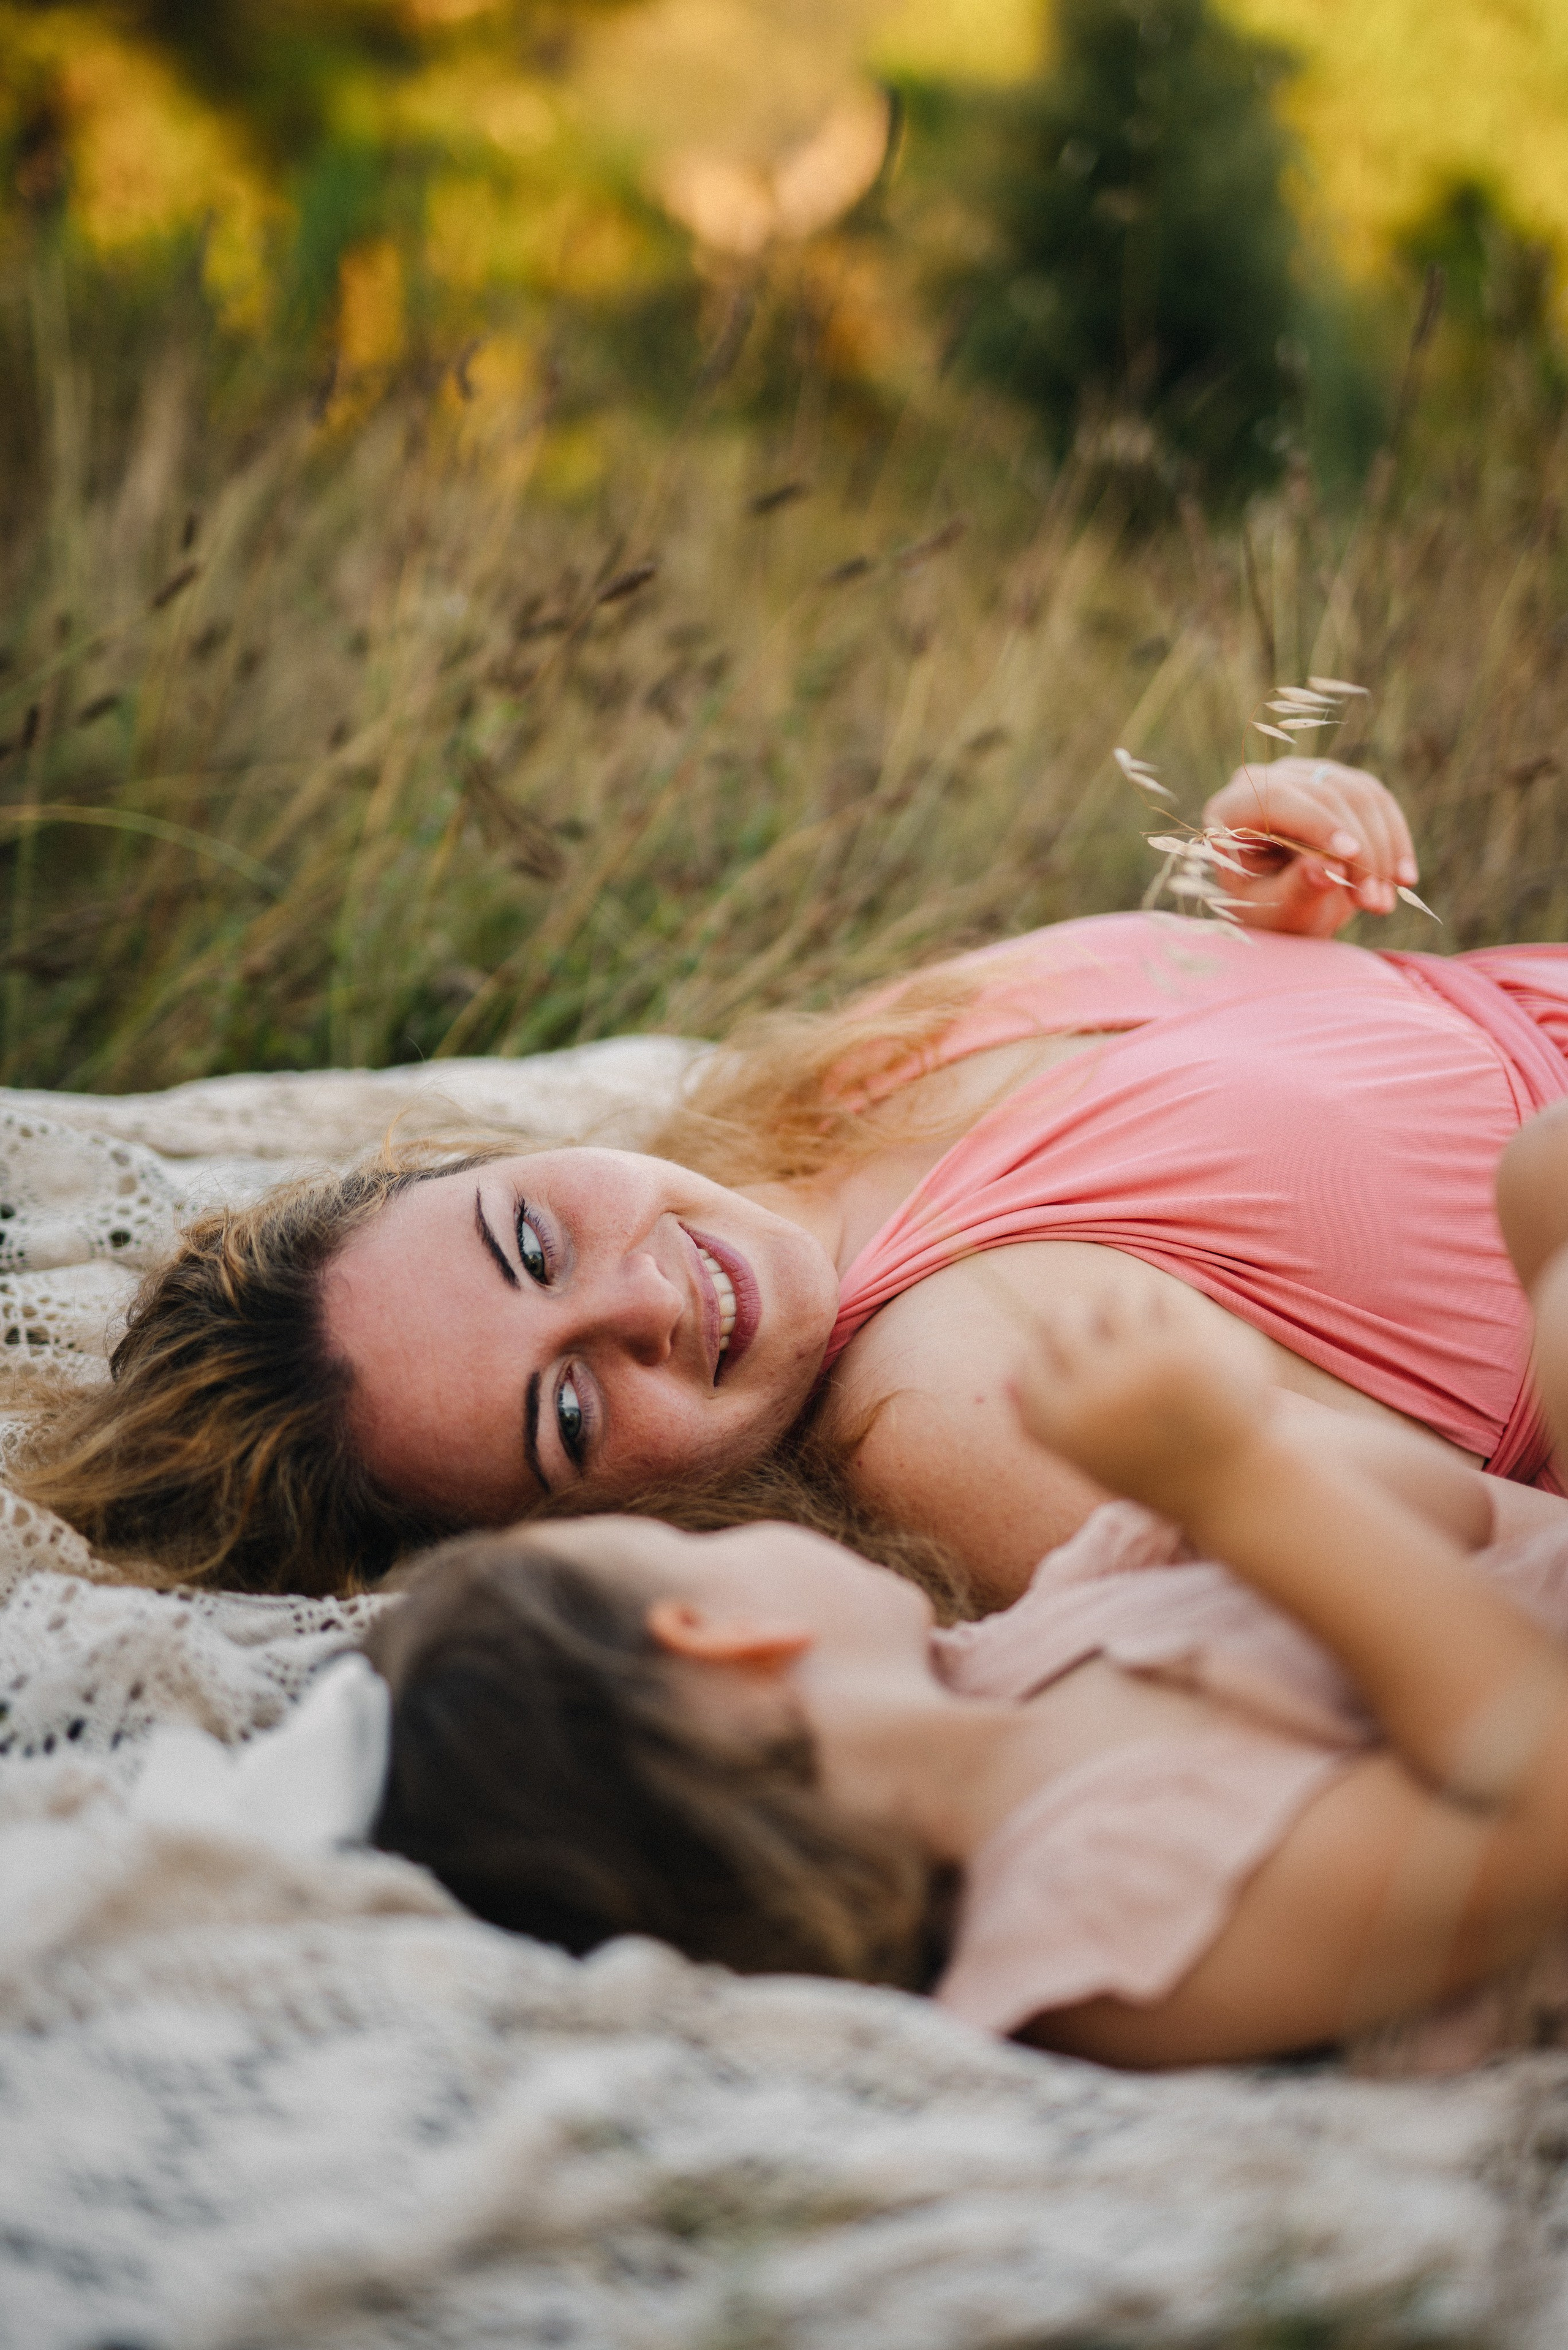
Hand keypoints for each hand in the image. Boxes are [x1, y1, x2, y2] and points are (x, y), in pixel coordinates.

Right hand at [1010, 1279, 1276, 1521]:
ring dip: (1130, 1301)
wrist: (1239, 1485)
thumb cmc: (1160, 1470)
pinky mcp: (1187, 1347)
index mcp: (1062, 1424)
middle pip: (1061, 1315)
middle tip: (1109, 1329)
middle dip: (1081, 1315)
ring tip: (1151, 1325)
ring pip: (1115, 1293)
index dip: (1050, 1353)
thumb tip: (1003, 1381)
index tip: (1082, 1363)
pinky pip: (1164, 1295)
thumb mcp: (1092, 1455)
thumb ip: (1046, 1421)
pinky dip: (1174, 1306)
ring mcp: (1140, 1367)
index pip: (1029, 1361)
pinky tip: (1191, 1332)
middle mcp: (1093, 1392)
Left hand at [1202, 758, 1417, 936]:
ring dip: (1382, 850)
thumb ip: (1294, 889)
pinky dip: (1395, 840)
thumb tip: (1324, 870)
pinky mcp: (1338, 781)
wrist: (1283, 909)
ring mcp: (1304, 775)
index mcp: (1230, 810)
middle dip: (1358, 851)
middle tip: (1373, 905)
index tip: (1351, 856)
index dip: (1316, 823)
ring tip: (1382, 905)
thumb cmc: (1267, 912)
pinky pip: (1378, 801)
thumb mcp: (1274, 911)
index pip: (1276, 799)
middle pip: (1324, 795)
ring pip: (1359, 794)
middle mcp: (1265, 781)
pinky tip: (1403, 880)